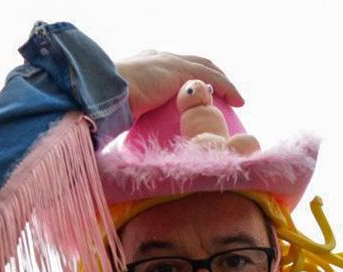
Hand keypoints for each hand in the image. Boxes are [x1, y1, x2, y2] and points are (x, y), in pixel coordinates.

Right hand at [115, 51, 243, 118]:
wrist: (103, 96)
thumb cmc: (107, 110)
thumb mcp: (124, 113)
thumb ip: (133, 119)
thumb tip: (130, 143)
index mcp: (143, 66)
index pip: (171, 69)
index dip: (187, 79)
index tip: (197, 92)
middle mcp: (158, 58)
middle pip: (193, 63)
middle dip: (210, 76)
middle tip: (222, 94)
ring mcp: (169, 61)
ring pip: (206, 67)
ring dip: (223, 82)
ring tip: (236, 98)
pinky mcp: (180, 69)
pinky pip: (212, 78)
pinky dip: (228, 88)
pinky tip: (238, 101)